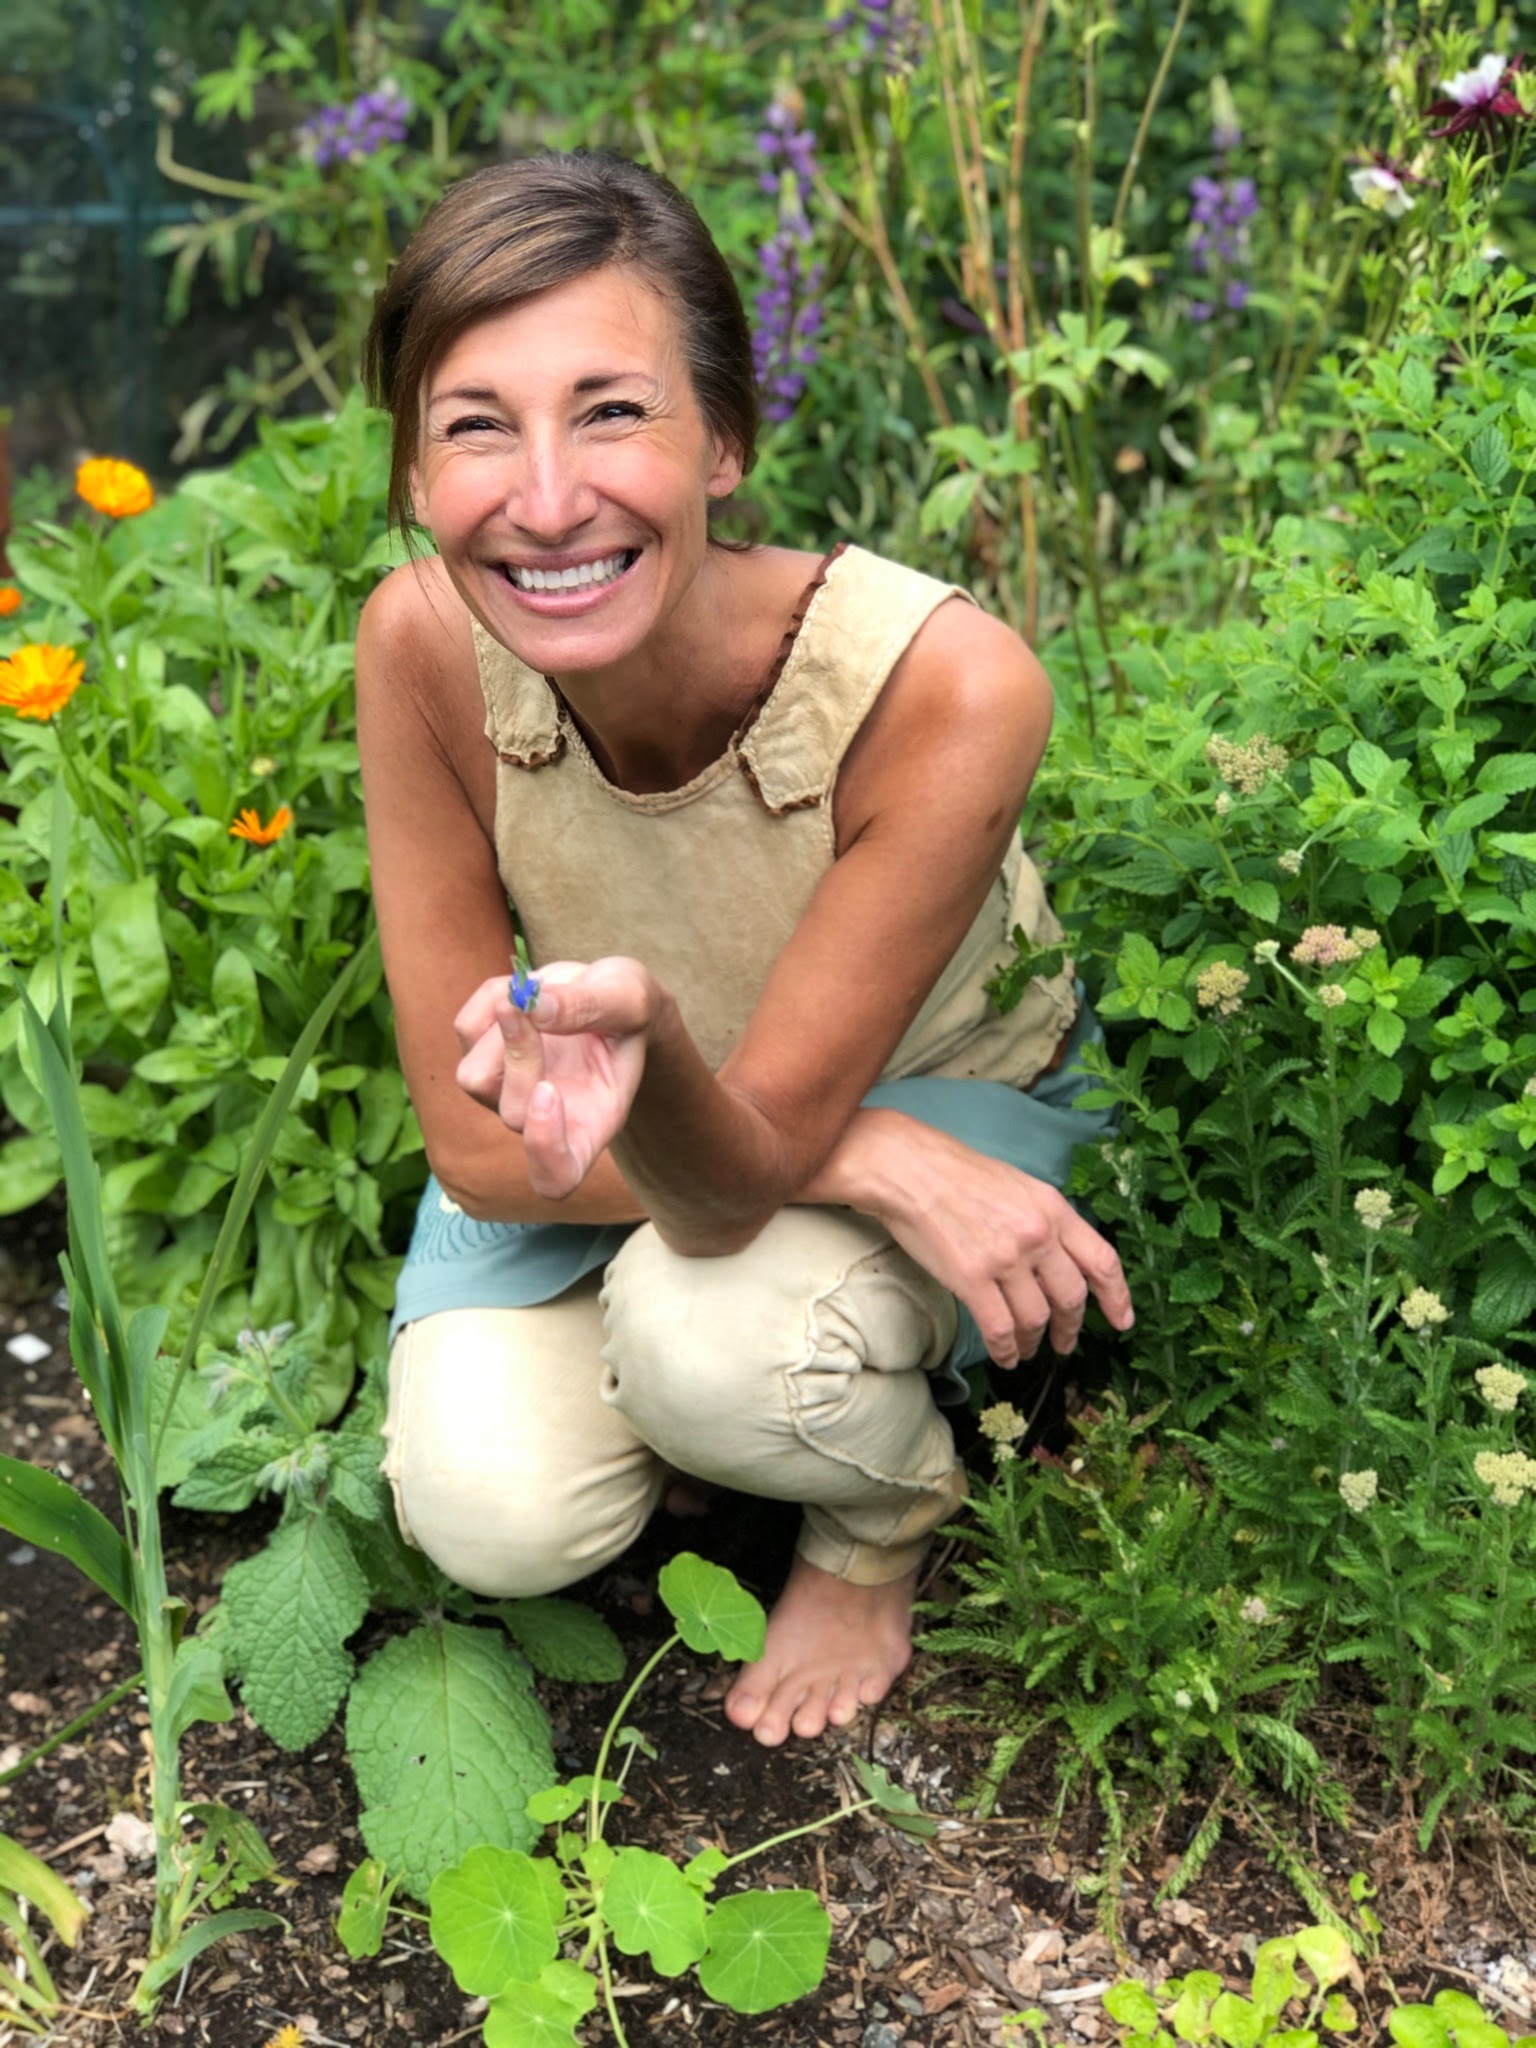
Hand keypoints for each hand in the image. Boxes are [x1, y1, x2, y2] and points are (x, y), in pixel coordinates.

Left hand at [452, 958, 657, 1197]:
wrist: (607, 995)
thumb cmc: (629, 1010)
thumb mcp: (632, 999)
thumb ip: (592, 1005)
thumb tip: (535, 1007)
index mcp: (593, 1123)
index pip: (557, 1177)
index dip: (544, 1149)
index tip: (550, 1093)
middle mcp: (545, 1118)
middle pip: (511, 1114)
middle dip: (521, 1054)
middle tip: (540, 1001)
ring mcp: (508, 1091)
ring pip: (474, 1076)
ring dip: (501, 1026)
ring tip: (538, 993)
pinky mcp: (482, 1056)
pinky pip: (467, 1030)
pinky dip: (490, 999)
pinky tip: (524, 989)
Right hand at [841, 1114, 1132, 1368]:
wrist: (910, 1170)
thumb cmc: (958, 1175)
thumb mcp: (1019, 1186)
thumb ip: (1045, 1221)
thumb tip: (1059, 1262)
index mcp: (1054, 1209)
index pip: (1102, 1261)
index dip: (1117, 1297)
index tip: (1122, 1322)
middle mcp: (1038, 1235)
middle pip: (1072, 1297)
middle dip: (1072, 1328)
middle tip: (1065, 1343)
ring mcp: (1006, 1259)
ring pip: (1037, 1319)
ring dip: (1034, 1341)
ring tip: (1027, 1349)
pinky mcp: (972, 1279)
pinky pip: (1000, 1329)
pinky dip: (1007, 1350)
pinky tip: (1006, 1355)